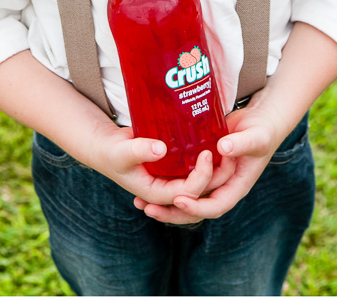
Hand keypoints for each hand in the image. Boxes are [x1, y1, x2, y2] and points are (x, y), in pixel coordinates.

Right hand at [92, 125, 234, 207]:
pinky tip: (217, 142)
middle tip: (226, 151)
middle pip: (201, 190)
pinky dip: (206, 159)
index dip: (201, 176)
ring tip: (227, 148)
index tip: (206, 153)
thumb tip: (161, 149)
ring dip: (216, 168)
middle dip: (216, 174)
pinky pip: (196, 167)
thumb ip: (139, 150)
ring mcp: (173, 180)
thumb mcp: (122, 151)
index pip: (188, 192)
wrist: (109, 149)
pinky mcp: (176, 168)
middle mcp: (169, 190)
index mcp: (158, 194)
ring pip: (201, 180)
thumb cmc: (113, 152)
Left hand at [134, 102, 284, 224]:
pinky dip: (167, 185)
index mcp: (236, 188)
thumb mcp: (256, 137)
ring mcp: (211, 181)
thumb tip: (223, 149)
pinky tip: (149, 182)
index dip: (196, 208)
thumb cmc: (261, 131)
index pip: (215, 206)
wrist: (259, 123)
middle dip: (172, 213)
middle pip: (195, 210)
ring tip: (141, 203)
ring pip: (187, 199)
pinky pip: (183, 183)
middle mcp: (221, 188)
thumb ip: (242, 143)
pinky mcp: (201, 170)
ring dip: (165, 204)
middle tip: (149, 208)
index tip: (178, 200)